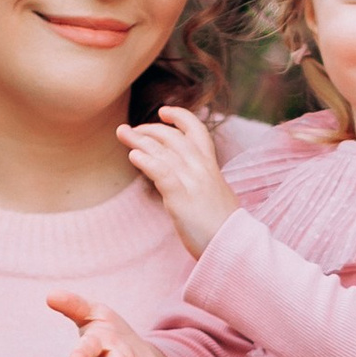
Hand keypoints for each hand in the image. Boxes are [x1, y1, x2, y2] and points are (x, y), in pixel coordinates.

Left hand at [117, 105, 238, 259]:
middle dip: (149, 129)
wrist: (233, 244)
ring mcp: (192, 180)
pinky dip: (146, 160)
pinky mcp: (181, 196)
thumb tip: (191, 183)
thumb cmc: (224, 226)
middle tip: (130, 129)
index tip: (163, 112)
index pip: (197, 130)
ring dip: (139, 140)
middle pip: (173, 137)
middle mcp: (201, 168)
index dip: (180, 117)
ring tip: (122, 133)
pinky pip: (161, 171)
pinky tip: (133, 156)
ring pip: (163, 151)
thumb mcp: (216, 194)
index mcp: (211, 166)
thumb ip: (203, 182)